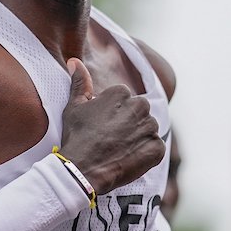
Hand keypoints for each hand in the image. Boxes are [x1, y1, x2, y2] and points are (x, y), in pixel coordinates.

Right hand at [58, 58, 164, 193]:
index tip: (101, 127)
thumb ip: (79, 82)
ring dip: (137, 138)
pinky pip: (155, 148)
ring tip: (118, 150)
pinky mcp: (157, 148)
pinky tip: (127, 158)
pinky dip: (145, 153)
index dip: (111, 114)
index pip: (123, 99)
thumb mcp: (74, 106)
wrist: (82, 169)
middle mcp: (140, 106)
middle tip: (110, 139)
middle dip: (128, 123)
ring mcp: (150, 128)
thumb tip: (74, 61)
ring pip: (147, 129)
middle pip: (138, 113)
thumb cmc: (76, 137)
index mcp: (122, 93)